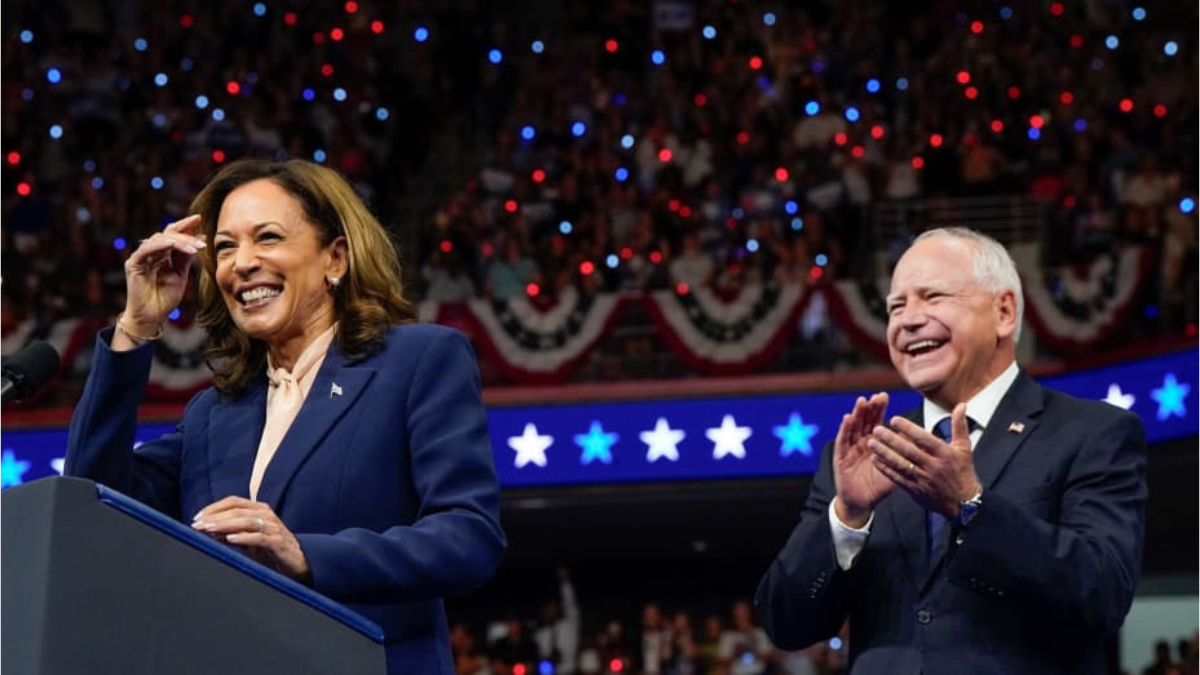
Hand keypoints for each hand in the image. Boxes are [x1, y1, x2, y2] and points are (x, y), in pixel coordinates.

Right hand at [121, 214, 205, 333]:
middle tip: (201, 233)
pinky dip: (161, 245)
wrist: (151, 317)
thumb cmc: (165, 299)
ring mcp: (141, 257)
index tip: (200, 220)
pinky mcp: (133, 264)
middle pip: (167, 234)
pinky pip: (147, 249)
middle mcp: (150, 253)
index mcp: (161, 255)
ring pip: (160, 240)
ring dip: (180, 241)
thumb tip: (199, 239)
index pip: (173, 235)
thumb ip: (185, 258)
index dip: (185, 226)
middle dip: (185, 230)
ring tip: (197, 247)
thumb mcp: (180, 275)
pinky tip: (174, 244)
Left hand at [192, 496, 310, 583]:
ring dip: (225, 525)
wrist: (296, 563)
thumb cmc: (270, 550)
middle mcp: (266, 514)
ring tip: (209, 529)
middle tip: (197, 525)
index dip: (213, 507)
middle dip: (215, 517)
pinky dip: (244, 537)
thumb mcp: (247, 540)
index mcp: (258, 510)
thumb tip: (208, 529)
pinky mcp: (278, 542)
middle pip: (237, 510)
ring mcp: (273, 527)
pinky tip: (230, 539)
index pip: (233, 501)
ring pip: (246, 520)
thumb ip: (230, 533)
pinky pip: (259, 537)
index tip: (197, 517)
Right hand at [832, 393, 892, 526]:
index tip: (884, 396)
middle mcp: (860, 443)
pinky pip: (842, 441)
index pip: (876, 421)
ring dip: (857, 414)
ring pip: (853, 427)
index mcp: (874, 443)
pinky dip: (844, 429)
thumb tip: (919, 439)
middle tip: (876, 396)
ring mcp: (850, 449)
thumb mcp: (895, 468)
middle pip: (864, 421)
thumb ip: (904, 454)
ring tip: (862, 401)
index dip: (879, 409)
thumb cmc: (879, 486)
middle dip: (869, 408)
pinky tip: (848, 418)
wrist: (863, 503)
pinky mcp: (841, 458)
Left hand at [868, 403, 980, 515]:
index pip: (923, 438)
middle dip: (890, 440)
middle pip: (909, 451)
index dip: (908, 429)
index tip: (894, 419)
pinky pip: (897, 478)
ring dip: (884, 453)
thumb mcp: (964, 448)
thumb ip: (960, 425)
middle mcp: (933, 466)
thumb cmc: (962, 471)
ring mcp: (923, 479)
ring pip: (900, 465)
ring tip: (871, 443)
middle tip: (876, 429)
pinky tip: (875, 460)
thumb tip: (961, 405)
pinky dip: (885, 469)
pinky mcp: (915, 490)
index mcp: (944, 453)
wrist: (962, 503)